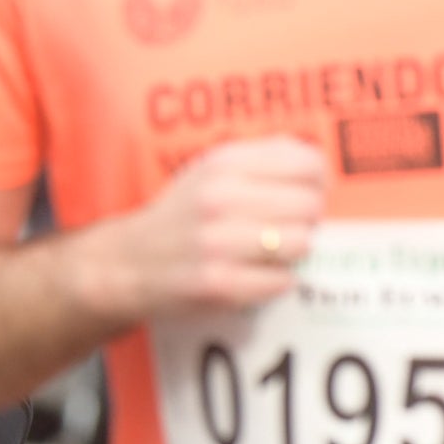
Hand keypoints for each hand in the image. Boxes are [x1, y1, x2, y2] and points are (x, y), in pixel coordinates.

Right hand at [99, 135, 330, 319]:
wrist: (126, 263)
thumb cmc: (183, 216)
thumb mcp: (212, 170)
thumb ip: (263, 159)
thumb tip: (317, 167)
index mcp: (224, 164)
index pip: (309, 164)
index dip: (315, 183)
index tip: (298, 196)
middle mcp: (219, 198)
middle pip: (310, 205)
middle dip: (305, 221)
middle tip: (281, 230)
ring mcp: (217, 242)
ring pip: (302, 243)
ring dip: (292, 253)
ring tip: (268, 254)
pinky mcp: (217, 284)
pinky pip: (283, 281)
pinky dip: (275, 282)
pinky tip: (253, 276)